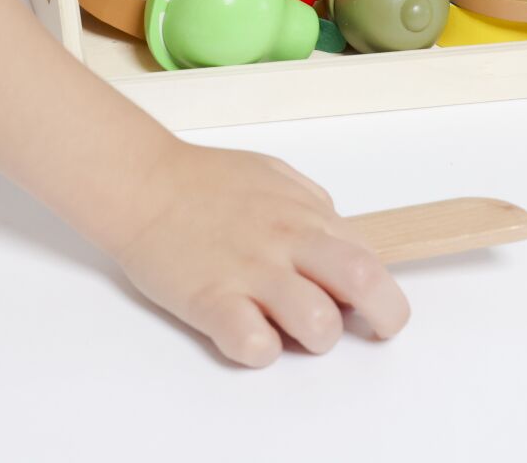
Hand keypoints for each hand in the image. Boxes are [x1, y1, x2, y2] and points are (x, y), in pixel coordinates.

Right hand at [112, 143, 408, 366]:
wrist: (141, 183)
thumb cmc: (203, 180)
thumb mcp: (274, 175)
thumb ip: (312, 207)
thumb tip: (339, 237)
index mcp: (306, 215)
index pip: (371, 258)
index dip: (380, 290)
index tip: (370, 304)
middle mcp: (287, 243)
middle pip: (366, 282)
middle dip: (384, 314)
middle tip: (372, 329)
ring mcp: (250, 273)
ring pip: (319, 324)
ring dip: (316, 338)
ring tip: (291, 330)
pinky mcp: (212, 301)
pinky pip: (255, 346)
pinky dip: (260, 351)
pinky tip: (247, 333)